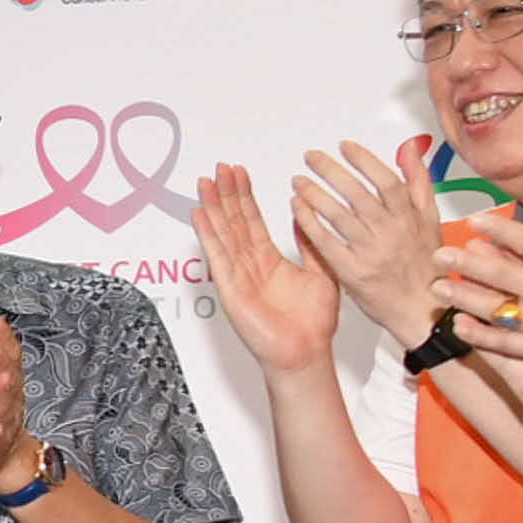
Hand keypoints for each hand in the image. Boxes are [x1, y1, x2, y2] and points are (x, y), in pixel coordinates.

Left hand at [0, 309, 47, 492]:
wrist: (4, 455)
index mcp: (4, 379)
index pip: (7, 353)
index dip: (2, 337)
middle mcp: (9, 397)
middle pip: (10, 375)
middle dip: (5, 360)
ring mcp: (5, 420)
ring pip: (8, 404)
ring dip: (6, 391)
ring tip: (1, 379)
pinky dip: (0, 432)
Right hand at [188, 162, 343, 374]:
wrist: (306, 353)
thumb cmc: (314, 324)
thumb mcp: (322, 272)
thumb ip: (311, 243)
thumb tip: (304, 215)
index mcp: (270, 261)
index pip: (252, 221)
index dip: (245, 196)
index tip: (239, 173)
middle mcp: (250, 265)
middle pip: (233, 222)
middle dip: (227, 194)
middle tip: (220, 168)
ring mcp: (238, 276)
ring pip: (222, 233)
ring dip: (213, 207)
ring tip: (206, 182)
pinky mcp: (231, 289)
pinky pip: (218, 256)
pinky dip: (208, 234)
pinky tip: (201, 214)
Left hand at [287, 139, 450, 338]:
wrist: (423, 310)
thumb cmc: (426, 264)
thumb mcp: (430, 219)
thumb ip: (418, 181)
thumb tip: (409, 149)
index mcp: (409, 217)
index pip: (385, 181)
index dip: (364, 160)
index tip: (344, 146)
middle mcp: (390, 233)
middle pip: (357, 194)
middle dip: (330, 171)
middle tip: (311, 157)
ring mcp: (371, 253)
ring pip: (338, 216)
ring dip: (314, 194)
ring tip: (298, 181)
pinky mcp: (353, 272)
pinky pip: (326, 243)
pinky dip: (309, 223)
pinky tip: (297, 209)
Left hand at [434, 188, 522, 385]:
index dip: (500, 230)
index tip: (474, 221)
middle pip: (503, 273)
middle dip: (467, 263)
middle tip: (439, 255)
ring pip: (496, 308)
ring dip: (464, 297)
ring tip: (437, 288)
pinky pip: (505, 343)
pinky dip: (481, 335)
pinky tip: (459, 326)